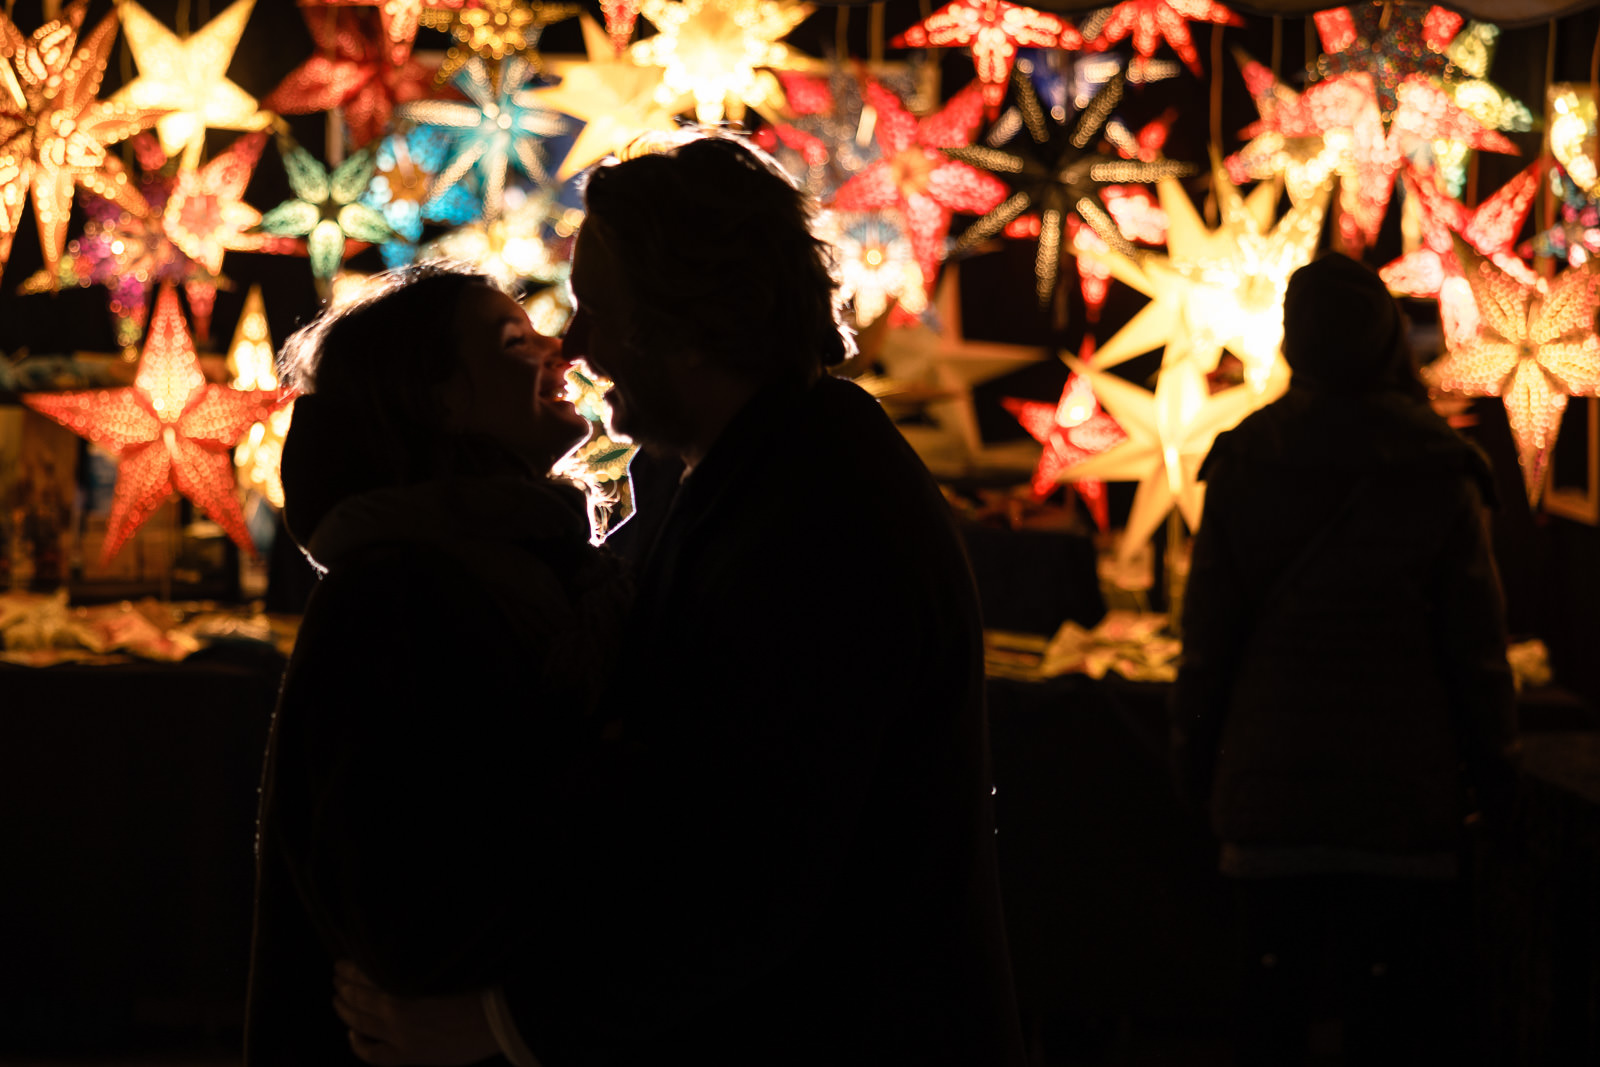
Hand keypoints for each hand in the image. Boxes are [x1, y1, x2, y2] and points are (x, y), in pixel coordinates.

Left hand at [333, 960, 499, 1066]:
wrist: (501, 1018)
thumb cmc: (482, 983)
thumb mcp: (446, 961)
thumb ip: (418, 959)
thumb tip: (400, 952)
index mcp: (405, 978)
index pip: (365, 972)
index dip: (350, 967)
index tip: (343, 962)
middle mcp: (397, 1006)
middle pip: (358, 995)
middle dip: (344, 984)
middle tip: (336, 975)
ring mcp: (400, 1034)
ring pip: (359, 1021)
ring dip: (344, 1008)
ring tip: (338, 999)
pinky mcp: (409, 1055)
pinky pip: (373, 1053)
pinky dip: (358, 1044)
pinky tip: (352, 1034)